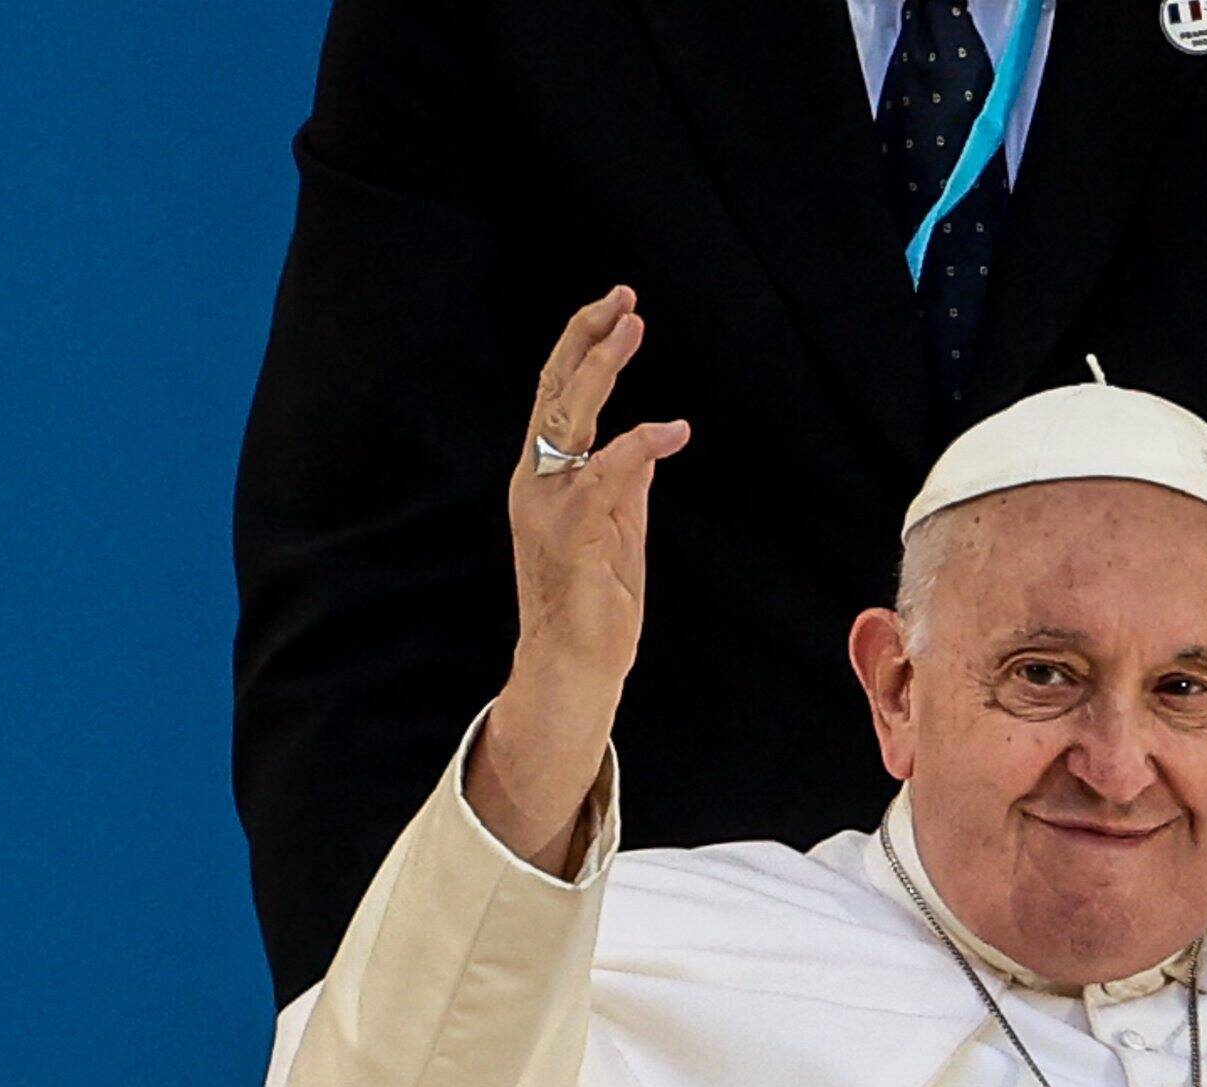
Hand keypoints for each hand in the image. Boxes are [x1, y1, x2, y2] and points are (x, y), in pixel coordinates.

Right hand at [463, 288, 689, 868]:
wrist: (575, 668)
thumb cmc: (596, 607)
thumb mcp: (618, 533)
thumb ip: (626, 486)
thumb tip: (647, 442)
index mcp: (544, 478)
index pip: (558, 397)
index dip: (582, 348)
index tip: (617, 308)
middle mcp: (537, 483)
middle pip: (554, 392)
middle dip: (586, 338)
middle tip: (624, 297)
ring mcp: (549, 507)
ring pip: (568, 418)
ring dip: (600, 368)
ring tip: (632, 326)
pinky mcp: (572, 534)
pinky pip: (604, 476)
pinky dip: (637, 446)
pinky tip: (670, 429)